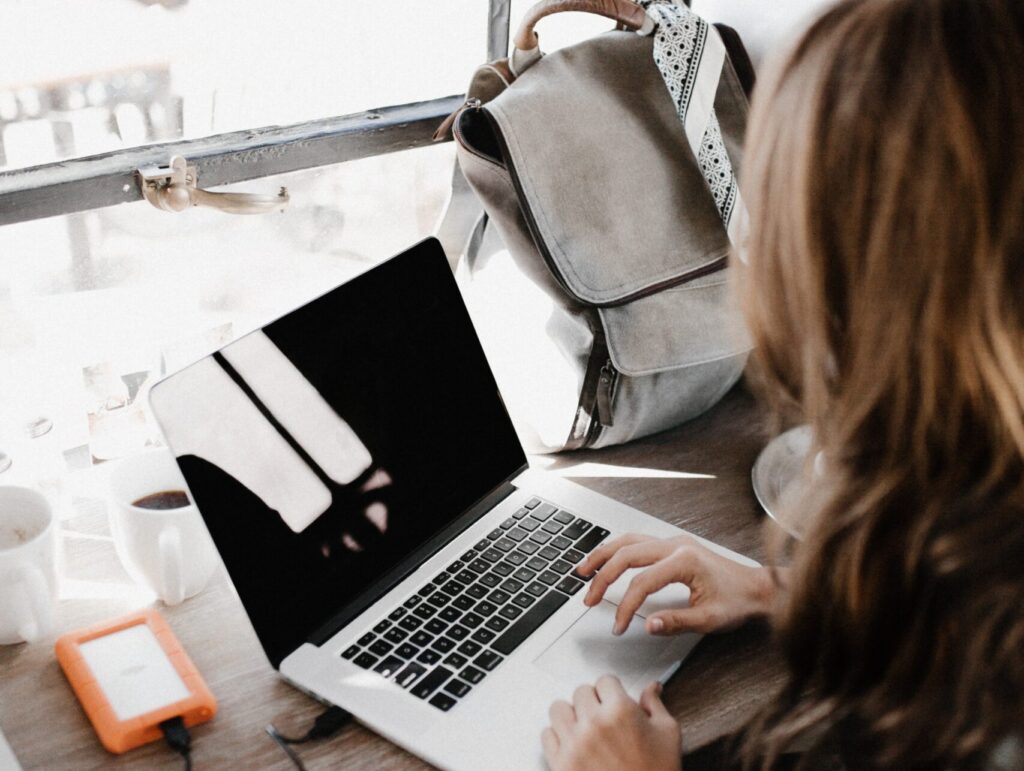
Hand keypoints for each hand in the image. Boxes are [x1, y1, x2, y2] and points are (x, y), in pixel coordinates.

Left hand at [542, 676, 680, 770]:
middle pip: (580, 692)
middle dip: (593, 701)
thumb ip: (655, 705)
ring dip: (571, 715)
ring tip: (584, 727)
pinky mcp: (561, 763)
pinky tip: (573, 744)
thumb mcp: (667, 734)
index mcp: (620, 711)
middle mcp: (594, 723)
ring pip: (558, 709)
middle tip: (603, 717)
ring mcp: (574, 743)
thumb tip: (651, 687)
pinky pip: (547, 735)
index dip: (612, 691)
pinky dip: (558, 737)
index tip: (614, 700)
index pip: (605, 680)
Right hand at [578, 533, 776, 635]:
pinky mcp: (673, 545)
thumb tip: (648, 625)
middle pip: (627, 554)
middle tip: (588, 598)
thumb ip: (676, 622)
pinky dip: (617, 550)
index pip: (641, 582)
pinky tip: (606, 559)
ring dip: (603, 555)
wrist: (757, 588)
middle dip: (603, 577)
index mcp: (684, 561)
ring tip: (583, 571)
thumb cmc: (738, 601)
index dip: (625, 606)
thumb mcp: (709, 619)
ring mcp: (673, 542)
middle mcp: (676, 545)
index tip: (618, 626)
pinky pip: (637, 541)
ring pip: (628, 541)